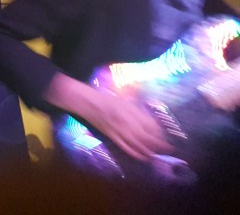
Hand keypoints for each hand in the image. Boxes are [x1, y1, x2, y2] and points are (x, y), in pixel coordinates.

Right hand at [46, 73, 171, 161]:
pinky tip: (142, 157)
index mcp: (131, 112)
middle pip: (146, 137)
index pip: (150, 126)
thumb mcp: (126, 101)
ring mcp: (119, 131)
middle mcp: (127, 123)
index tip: (167, 138)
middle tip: (168, 150)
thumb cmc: (107, 98)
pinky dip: (135, 153)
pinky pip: (125, 147)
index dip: (160, 134)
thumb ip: (139, 111)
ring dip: (149, 151)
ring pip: (137, 144)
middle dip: (158, 145)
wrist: (88, 103)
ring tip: (158, 156)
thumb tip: (152, 123)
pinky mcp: (112, 137)